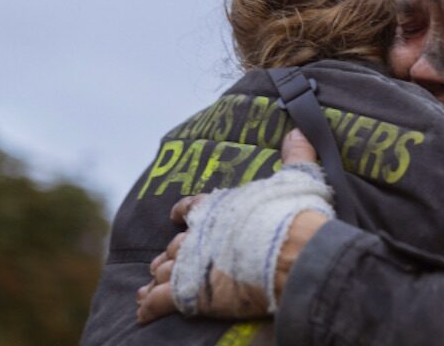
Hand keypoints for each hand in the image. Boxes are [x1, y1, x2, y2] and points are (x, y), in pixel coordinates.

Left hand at [136, 129, 332, 322]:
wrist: (293, 254)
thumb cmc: (295, 215)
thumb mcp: (300, 177)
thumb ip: (296, 154)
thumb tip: (298, 130)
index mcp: (217, 207)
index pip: (190, 207)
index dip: (182, 212)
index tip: (176, 217)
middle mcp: (197, 234)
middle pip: (175, 245)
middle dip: (172, 253)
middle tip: (169, 261)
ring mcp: (189, 264)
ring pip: (163, 271)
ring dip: (159, 278)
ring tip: (152, 286)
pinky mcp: (188, 293)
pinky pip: (158, 301)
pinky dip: (149, 307)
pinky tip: (143, 312)